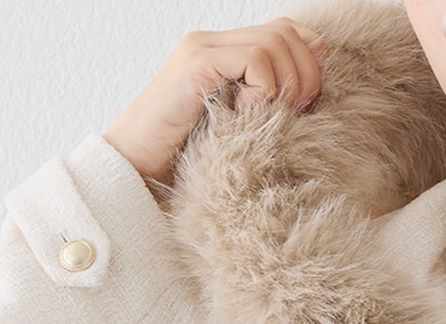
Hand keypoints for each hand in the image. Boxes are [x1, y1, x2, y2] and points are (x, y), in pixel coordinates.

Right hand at [104, 19, 329, 190]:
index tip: (304, 107)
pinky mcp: (196, 63)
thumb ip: (267, 107)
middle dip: (307, 76)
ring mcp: (204, 49)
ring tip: (268, 117)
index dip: (310, 65)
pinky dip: (264, 90)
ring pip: (275, 42)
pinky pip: (255, 59)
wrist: (136, 169)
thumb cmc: (187, 162)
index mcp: (228, 55)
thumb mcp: (240, 131)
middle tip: (296, 114)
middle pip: (288, 32)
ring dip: (286, 84)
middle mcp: (216, 43)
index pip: (289, 33)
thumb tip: (309, 98)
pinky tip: (245, 114)